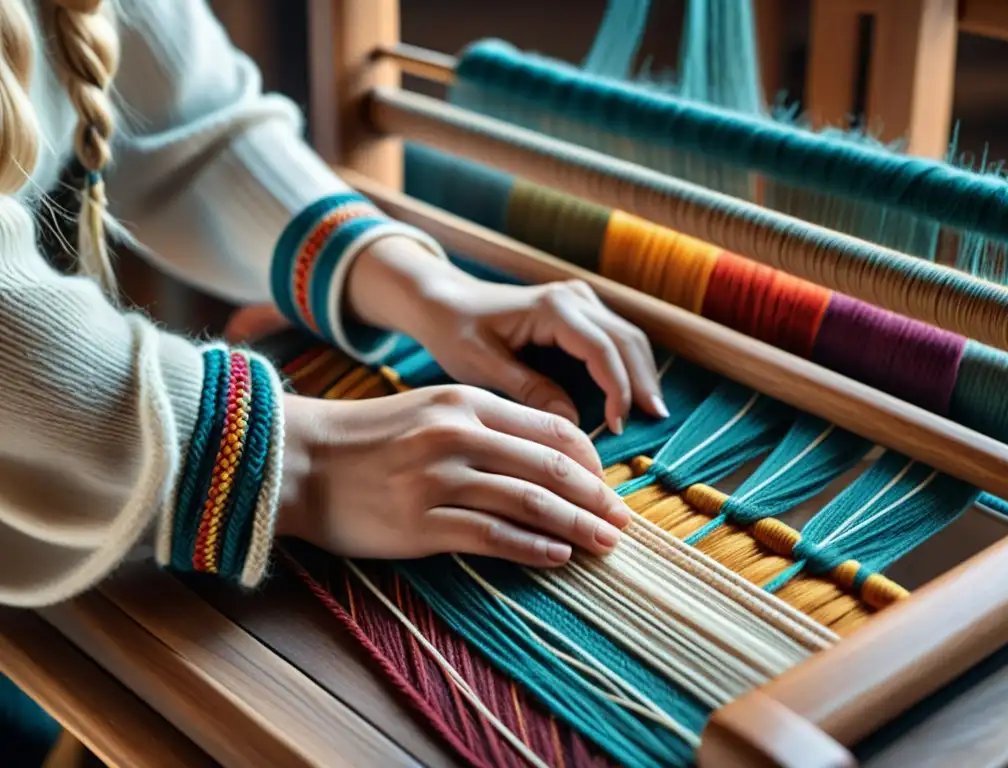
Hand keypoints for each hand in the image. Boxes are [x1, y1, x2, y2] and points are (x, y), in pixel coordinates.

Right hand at [276, 387, 631, 565]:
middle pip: (551, 466)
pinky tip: (558, 556)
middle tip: (623, 521)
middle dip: (597, 497)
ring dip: (577, 525)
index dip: (591, 461)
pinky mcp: (420, 523)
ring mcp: (438, 479)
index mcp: (465, 402)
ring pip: (529, 502)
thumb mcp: (429, 410)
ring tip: (605, 543)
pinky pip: (492, 536)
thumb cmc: (367, 438)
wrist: (298, 460)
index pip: (552, 429)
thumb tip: (546, 454)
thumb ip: (484, 425)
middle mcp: (457, 435)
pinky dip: (533, 547)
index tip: (607, 486)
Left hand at [348, 237, 667, 432]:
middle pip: (626, 340)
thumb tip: (572, 422)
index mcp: (551, 308)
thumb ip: (526, 391)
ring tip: (653, 412)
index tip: (618, 425)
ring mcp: (580, 300)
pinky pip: (615, 337)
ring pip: (628, 336)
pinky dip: (628, 365)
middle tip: (656, 421)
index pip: (601, 349)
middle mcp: (573, 297)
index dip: (617, 389)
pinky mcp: (580, 310)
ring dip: (642, 373)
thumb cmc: (455, 331)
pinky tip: (634, 395)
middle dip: (642, 382)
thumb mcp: (481, 366)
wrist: (444, 301)